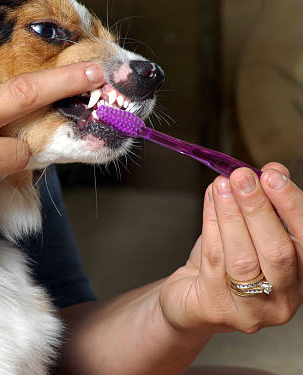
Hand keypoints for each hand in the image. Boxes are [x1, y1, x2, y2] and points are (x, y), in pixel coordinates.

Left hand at [160, 163, 302, 335]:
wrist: (190, 299)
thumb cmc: (224, 264)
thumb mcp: (249, 233)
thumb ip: (267, 205)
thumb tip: (273, 170)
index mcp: (301, 277)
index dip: (292, 205)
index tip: (272, 175)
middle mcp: (283, 298)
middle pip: (277, 252)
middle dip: (259, 209)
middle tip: (242, 177)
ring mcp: (251, 309)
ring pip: (242, 258)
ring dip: (231, 215)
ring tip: (221, 185)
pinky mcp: (216, 308)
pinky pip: (213, 261)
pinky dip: (211, 226)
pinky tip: (209, 202)